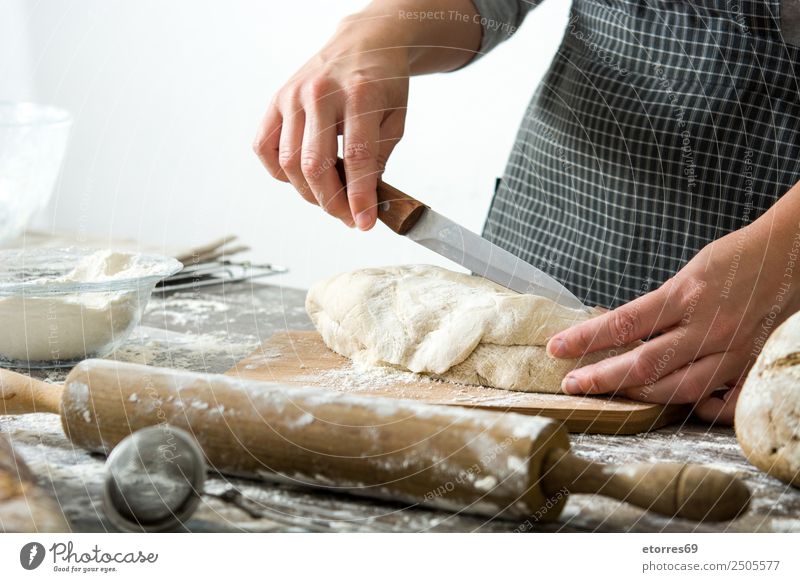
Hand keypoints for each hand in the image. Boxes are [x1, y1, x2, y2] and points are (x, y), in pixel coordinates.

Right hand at [253, 19, 409, 229]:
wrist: (364, 43)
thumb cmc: (383, 83)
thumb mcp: (395, 119)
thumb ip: (378, 159)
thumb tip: (360, 201)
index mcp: (360, 95)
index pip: (357, 158)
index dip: (359, 198)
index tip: (364, 223)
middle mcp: (321, 94)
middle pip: (315, 165)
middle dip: (332, 203)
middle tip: (348, 217)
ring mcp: (293, 96)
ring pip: (288, 162)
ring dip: (308, 193)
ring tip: (330, 198)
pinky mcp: (276, 100)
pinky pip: (264, 147)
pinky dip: (279, 172)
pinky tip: (301, 177)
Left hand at [546, 211, 799, 424]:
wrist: (794, 253)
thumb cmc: (738, 257)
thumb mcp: (690, 272)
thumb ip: (659, 305)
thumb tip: (620, 331)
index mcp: (686, 295)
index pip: (622, 324)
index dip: (584, 340)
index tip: (556, 349)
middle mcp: (708, 327)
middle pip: (644, 364)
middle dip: (601, 378)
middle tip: (571, 384)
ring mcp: (732, 350)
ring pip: (677, 388)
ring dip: (637, 396)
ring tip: (609, 394)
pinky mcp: (752, 365)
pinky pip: (724, 402)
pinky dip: (699, 410)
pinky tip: (677, 407)